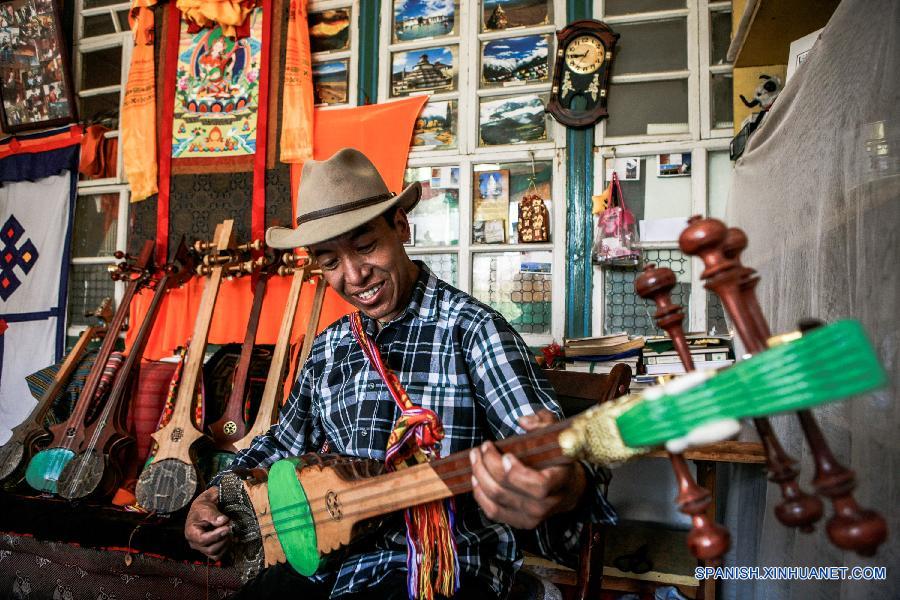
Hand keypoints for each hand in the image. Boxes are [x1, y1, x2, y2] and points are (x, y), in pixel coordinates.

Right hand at [185, 486, 231, 560]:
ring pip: (215, 554)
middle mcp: (195, 543)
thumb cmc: (202, 508)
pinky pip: (219, 555)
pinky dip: (227, 548)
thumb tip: (223, 521)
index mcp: (191, 533)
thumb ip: (213, 515)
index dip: (216, 535)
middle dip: (223, 539)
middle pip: (210, 549)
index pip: (202, 540)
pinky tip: (232, 538)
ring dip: (226, 544)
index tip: (227, 528)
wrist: (204, 509)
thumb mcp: (206, 508)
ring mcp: (202, 547)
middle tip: (230, 528)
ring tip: (230, 532)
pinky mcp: (210, 548)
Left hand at [469, 411, 586, 528]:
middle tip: (483, 447)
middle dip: (488, 465)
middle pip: (506, 491)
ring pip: (495, 500)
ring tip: (475, 458)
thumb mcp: (558, 436)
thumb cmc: (560, 459)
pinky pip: (492, 511)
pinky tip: (476, 477)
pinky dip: (479, 494)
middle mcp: (546, 505)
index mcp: (560, 482)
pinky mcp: (519, 522)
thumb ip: (543, 423)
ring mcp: (532, 517)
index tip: (505, 454)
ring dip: (480, 476)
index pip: (538, 485)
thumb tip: (523, 421)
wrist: (569, 489)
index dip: (516, 472)